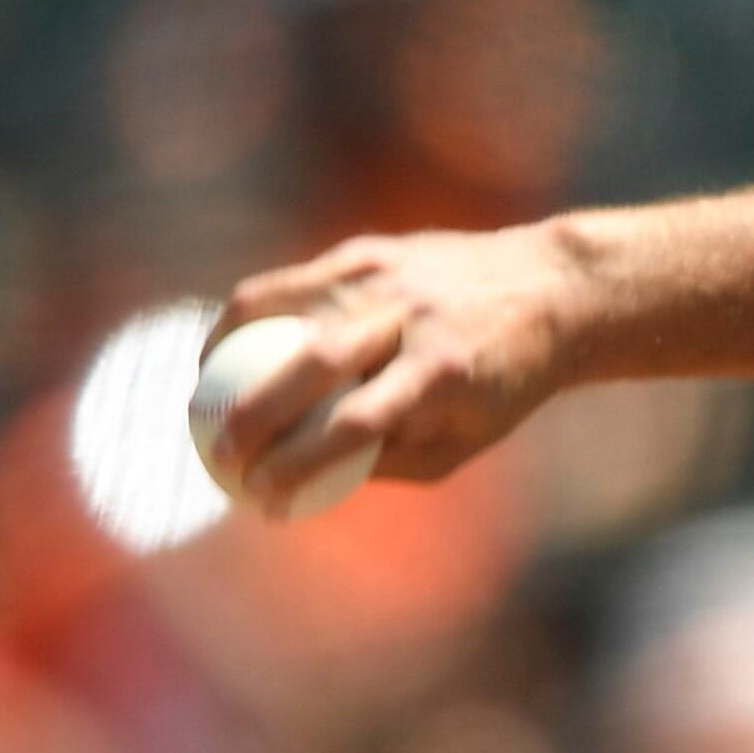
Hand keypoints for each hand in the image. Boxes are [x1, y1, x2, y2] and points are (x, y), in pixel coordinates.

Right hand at [208, 224, 579, 505]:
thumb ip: (389, 459)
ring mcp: (382, 278)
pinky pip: (284, 286)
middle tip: (218, 460)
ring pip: (278, 312)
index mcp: (443, 375)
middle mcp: (409, 320)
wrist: (552, 288)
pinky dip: (242, 321)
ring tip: (200, 402)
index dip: (299, 468)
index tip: (264, 501)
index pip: (354, 426)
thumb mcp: (466, 438)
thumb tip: (306, 479)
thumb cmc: (505, 381)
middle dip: (249, 419)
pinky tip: (221, 353)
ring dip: (223, 359)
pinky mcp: (365, 252)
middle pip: (307, 367)